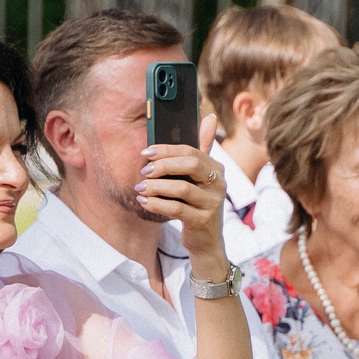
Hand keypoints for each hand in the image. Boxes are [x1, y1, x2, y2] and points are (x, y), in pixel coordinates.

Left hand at [137, 113, 226, 254]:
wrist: (206, 241)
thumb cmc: (197, 204)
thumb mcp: (199, 178)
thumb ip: (201, 149)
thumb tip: (209, 117)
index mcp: (216, 168)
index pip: (192, 151)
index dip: (167, 149)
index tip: (146, 151)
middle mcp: (219, 183)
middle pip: (191, 165)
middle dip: (164, 165)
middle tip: (144, 170)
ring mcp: (213, 203)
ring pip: (182, 189)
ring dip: (157, 187)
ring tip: (140, 188)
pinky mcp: (203, 221)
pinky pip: (177, 209)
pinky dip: (157, 204)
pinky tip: (144, 201)